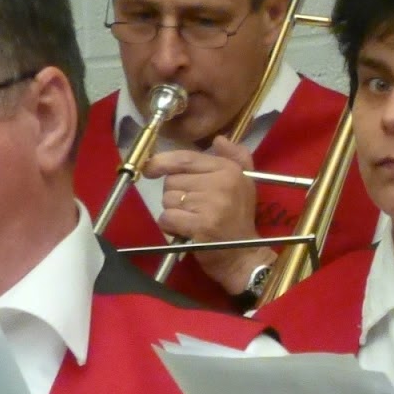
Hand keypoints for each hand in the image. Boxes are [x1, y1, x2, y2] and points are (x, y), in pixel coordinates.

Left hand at [148, 137, 266, 294]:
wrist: (243, 255)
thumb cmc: (238, 218)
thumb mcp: (243, 183)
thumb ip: (235, 158)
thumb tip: (220, 138)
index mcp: (229, 169)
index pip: (185, 158)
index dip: (161, 162)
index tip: (150, 169)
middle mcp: (222, 182)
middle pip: (172, 181)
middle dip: (176, 195)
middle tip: (194, 208)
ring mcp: (212, 203)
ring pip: (168, 199)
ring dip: (174, 212)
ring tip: (193, 220)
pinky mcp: (201, 224)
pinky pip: (167, 217)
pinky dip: (171, 226)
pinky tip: (186, 231)